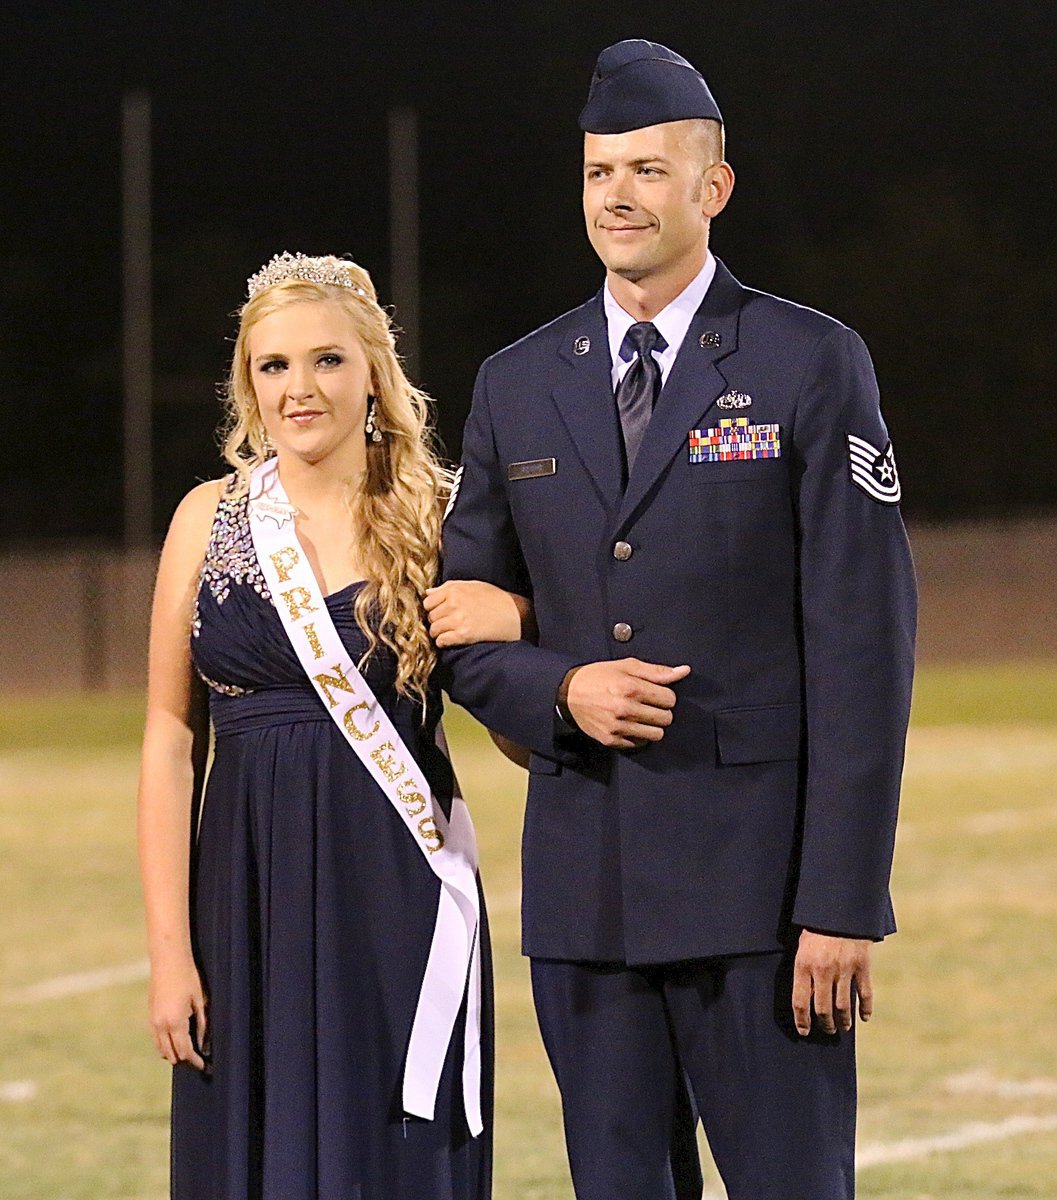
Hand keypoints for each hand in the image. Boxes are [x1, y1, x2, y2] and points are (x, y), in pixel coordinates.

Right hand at [149, 952, 207, 1069]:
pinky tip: (177, 1039)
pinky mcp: (150, 1016)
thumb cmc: (188, 977)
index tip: (203, 1066)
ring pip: (161, 1049)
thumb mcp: (199, 1000)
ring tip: (188, 1050)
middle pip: (171, 1054)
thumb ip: (201, 1024)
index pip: (184, 1051)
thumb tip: (203, 1044)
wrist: (168, 960)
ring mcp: (153, 1022)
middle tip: (198, 1059)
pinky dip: (165, 1044)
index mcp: (175, 1022)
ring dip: (174, 1053)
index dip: (194, 1061)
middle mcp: (160, 1025)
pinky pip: (156, 1039)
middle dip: (185, 1059)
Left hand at [424, 581, 533, 646]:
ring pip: (434, 630)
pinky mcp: (464, 634)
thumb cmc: (496, 599)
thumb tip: (428, 592)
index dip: (433, 609)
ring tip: (450, 633)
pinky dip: (444, 642)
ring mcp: (458, 619)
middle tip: (448, 624)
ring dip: (440, 633)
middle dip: (437, 622)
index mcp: (455, 589)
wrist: (515, 615)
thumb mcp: (473, 585)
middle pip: (431, 617)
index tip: (441, 613)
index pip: (428, 602)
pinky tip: (453, 640)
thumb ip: (449, 588)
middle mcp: (454, 603)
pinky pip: (442, 641)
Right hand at [564, 658, 690, 748]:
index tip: (655, 693)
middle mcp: (625, 708)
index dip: (665, 695)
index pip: (669, 699)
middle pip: (666, 718)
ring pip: (657, 734)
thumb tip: (684, 671)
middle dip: (661, 710)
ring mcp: (618, 726)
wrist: (569, 695)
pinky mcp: (611, 740)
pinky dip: (639, 736)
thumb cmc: (600, 677)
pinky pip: (640, 744)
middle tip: (649, 704)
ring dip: (653, 725)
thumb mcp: (627, 666)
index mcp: (630, 687)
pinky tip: (630, 724)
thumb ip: (657, 671)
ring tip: (642, 716)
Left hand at [791, 930, 872, 1036]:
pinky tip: (864, 1017)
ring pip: (843, 1005)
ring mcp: (844, 969)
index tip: (804, 1031)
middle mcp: (823, 970)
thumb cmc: (815, 924)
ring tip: (843, 1027)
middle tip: (827, 1030)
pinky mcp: (862, 965)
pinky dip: (866, 1008)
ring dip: (843, 1020)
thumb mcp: (800, 943)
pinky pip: (865, 993)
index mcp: (803, 964)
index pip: (800, 1001)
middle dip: (825, 1024)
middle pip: (823, 1008)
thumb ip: (802, 967)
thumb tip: (804, 994)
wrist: (839, 906)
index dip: (802, 1020)